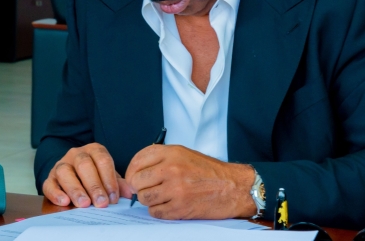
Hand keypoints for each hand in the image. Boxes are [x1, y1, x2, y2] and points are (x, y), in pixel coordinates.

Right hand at [42, 143, 133, 207]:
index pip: (102, 160)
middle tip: (101, 203)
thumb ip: (117, 184)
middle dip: (94, 185)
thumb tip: (129, 194)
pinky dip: (56, 193)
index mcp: (93, 151)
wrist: (73, 173)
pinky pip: (49, 184)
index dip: (109, 179)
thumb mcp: (108, 177)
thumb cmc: (95, 176)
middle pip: (83, 165)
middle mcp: (76, 155)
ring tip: (84, 204)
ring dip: (75, 189)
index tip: (114, 197)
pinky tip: (64, 202)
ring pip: (64, 172)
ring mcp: (61, 165)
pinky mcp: (49, 178)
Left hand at [125, 144, 255, 219]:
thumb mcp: (184, 154)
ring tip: (159, 197)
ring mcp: (175, 189)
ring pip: (144, 198)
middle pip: (136, 180)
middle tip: (146, 189)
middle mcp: (171, 169)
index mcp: (171, 153)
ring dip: (148, 200)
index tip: (133, 177)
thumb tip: (136, 170)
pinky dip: (158, 211)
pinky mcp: (180, 208)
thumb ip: (160, 158)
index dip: (131, 171)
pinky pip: (155, 212)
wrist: (233, 187)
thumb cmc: (209, 171)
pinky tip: (167, 205)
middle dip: (138, 186)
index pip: (137, 160)